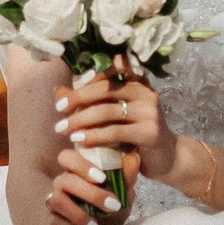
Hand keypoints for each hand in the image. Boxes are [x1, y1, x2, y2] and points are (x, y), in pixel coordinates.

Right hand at [41, 161, 124, 224]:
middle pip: (64, 180)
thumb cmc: (108, 206)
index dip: (80, 165)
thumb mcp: (122, 193)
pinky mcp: (52, 222)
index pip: (67, 157)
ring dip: (78, 214)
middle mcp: (62, 184)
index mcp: (76, 172)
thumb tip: (133, 157)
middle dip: (90, 193)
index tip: (102, 178)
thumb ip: (126, 177)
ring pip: (57, 201)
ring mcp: (54, 203)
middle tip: (113, 205)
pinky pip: (54, 223)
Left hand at [54, 69, 177, 184]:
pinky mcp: (149, 132)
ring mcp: (149, 112)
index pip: (114, 66)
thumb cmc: (136, 134)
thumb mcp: (115, 114)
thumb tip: (59, 91)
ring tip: (62, 128)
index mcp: (138, 82)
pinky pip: (114, 132)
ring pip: (106, 111)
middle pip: (105, 88)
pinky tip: (78, 141)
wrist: (166, 159)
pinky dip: (93, 136)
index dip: (90, 73)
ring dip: (80, 120)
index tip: (72, 85)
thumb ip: (92, 101)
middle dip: (77, 98)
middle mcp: (145, 92)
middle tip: (58, 109)